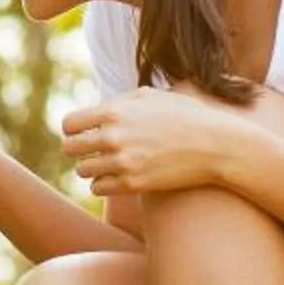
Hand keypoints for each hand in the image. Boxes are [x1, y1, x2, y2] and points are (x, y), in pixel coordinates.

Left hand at [61, 85, 243, 199]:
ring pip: (82, 170)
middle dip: (79, 150)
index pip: (69, 124)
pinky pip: (98, 188)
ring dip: (92, 168)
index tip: (83, 134)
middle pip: (70, 149)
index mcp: (114, 111)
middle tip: (93, 151)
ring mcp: (122, 162)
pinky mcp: (133, 184)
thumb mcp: (151, 96)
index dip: (74, 130)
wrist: (214, 144)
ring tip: (107, 164)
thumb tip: (99, 109)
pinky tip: (116, 177)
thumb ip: (120, 101)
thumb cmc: (185, 116)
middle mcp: (113, 136)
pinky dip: (103, 184)